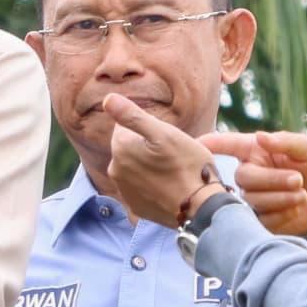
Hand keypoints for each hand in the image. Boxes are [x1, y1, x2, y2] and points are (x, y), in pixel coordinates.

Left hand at [98, 94, 218, 230]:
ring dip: (149, 166)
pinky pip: (141, 188)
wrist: (199, 207)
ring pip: (136, 168)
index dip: (149, 128)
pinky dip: (152, 185)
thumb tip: (106, 99)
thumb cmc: (187, 165)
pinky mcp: (136, 207)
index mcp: (120, 148)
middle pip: (130, 147)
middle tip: (173, 154)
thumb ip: (132, 115)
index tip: (166, 138)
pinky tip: (170, 187)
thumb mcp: (163, 133)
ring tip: (173, 171)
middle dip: (146, 147)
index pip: (126, 125)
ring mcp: (125, 191)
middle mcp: (115, 170)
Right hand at [204, 130, 306, 237]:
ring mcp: (255, 197)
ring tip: (302, 195)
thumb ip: (284, 141)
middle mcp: (251, 173)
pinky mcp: (262, 220)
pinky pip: (261, 220)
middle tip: (298, 180)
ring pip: (252, 199)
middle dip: (272, 180)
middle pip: (243, 177)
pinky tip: (296, 210)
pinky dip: (282, 215)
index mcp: (256, 150)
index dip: (210, 143)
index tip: (196, 142)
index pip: (227, 144)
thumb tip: (260, 136)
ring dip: (280, 198)